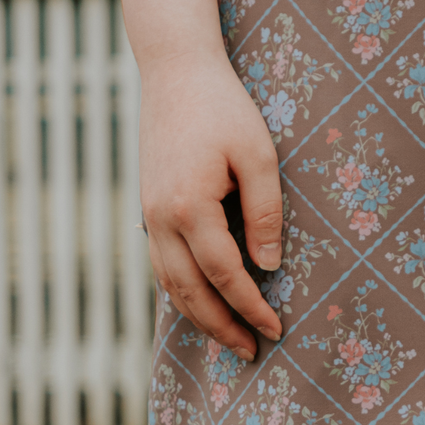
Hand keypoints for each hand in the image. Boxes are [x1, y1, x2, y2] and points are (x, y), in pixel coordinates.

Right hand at [139, 49, 283, 359]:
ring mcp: (148, 215)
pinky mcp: (148, 209)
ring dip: (199, 317)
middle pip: (190, 293)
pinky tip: (202, 304)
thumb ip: (266, 214)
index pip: (225, 276)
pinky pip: (161, 265)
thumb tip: (268, 268)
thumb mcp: (260, 156)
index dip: (251, 308)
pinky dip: (180, 293)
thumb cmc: (225, 109)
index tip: (276, 329)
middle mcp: (160, 219)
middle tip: (252, 352)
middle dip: (222, 327)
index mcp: (189, 208)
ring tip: (230, 339)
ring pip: (169, 285)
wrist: (176, 72)